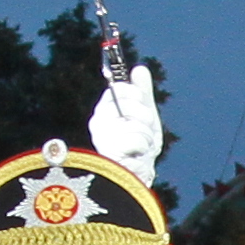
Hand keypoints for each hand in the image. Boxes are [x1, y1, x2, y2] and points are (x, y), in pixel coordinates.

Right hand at [88, 61, 164, 184]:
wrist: (138, 175)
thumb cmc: (139, 146)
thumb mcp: (145, 115)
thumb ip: (143, 93)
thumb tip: (140, 69)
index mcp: (105, 109)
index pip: (118, 88)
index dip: (135, 94)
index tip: (141, 103)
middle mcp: (98, 120)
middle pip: (130, 103)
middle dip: (145, 117)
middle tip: (142, 131)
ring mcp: (101, 136)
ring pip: (136, 123)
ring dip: (146, 137)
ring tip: (139, 148)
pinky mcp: (108, 151)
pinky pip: (137, 140)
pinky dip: (142, 149)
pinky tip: (135, 156)